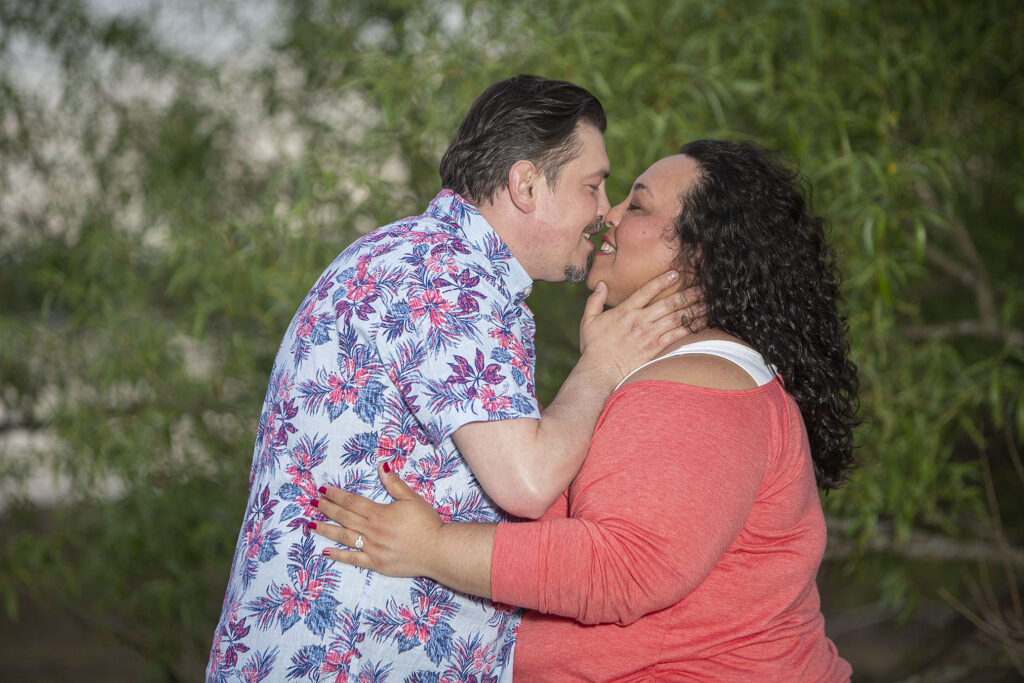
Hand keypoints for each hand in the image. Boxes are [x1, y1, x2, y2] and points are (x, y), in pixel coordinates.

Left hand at [311, 464, 443, 577]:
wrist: (438, 550)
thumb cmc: (427, 523)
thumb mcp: (412, 498)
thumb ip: (394, 484)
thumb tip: (382, 466)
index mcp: (379, 513)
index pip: (352, 501)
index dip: (337, 495)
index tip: (324, 490)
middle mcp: (372, 530)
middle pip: (344, 517)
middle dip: (327, 509)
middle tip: (313, 502)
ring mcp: (372, 548)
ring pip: (344, 537)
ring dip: (326, 529)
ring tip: (311, 524)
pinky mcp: (376, 563)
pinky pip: (353, 559)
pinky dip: (339, 555)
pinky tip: (326, 551)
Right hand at [580, 271, 705, 382]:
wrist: (599, 372)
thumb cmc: (593, 349)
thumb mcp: (588, 321)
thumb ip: (594, 301)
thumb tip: (601, 285)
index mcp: (624, 311)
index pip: (646, 290)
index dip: (662, 280)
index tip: (677, 273)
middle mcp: (639, 320)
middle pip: (668, 302)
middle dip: (688, 293)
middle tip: (703, 286)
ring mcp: (648, 334)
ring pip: (676, 317)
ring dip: (694, 308)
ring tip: (709, 302)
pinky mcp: (654, 348)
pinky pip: (677, 335)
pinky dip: (691, 327)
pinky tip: (702, 323)